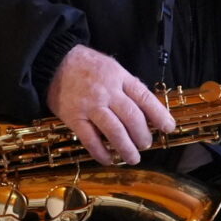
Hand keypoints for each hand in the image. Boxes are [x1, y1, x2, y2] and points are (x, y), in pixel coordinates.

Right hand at [48, 45, 174, 163]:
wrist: (53, 61)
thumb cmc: (86, 65)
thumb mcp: (112, 67)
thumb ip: (127, 86)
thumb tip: (146, 109)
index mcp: (119, 77)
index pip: (145, 98)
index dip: (159, 115)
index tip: (168, 128)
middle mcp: (107, 92)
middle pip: (132, 118)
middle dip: (143, 136)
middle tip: (146, 144)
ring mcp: (90, 105)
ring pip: (114, 131)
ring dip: (126, 148)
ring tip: (133, 158)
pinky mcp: (73, 117)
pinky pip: (90, 139)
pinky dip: (101, 152)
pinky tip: (108, 159)